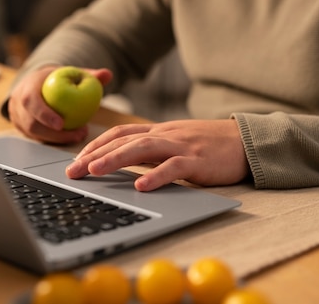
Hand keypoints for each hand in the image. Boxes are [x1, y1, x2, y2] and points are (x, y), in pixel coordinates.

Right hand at [8, 66, 112, 143]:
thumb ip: (89, 74)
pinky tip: (72, 137)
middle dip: (55, 134)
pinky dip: (55, 139)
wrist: (37, 84)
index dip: (44, 114)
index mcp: (27, 86)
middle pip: (31, 124)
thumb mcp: (70, 73)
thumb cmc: (55, 79)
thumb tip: (107, 74)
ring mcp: (19, 118)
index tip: (61, 123)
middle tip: (79, 134)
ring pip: (35, 135)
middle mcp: (19, 103)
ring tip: (79, 135)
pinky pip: (38, 138)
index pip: (30, 101)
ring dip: (58, 138)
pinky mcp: (23, 129)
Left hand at [65, 119, 249, 190]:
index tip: (77, 159)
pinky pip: (174, 167)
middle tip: (73, 170)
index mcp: (160, 132)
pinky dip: (156, 176)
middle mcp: (166, 135)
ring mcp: (181, 146)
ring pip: (143, 148)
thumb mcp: (176, 144)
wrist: (244, 140)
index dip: (96, 144)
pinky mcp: (197, 161)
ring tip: (95, 171)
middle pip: (124, 140)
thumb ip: (153, 152)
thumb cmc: (210, 145)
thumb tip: (124, 163)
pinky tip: (141, 186)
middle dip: (96, 154)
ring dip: (115, 159)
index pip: (120, 134)